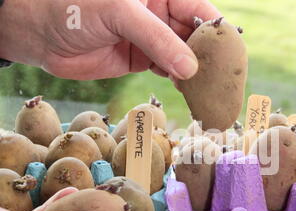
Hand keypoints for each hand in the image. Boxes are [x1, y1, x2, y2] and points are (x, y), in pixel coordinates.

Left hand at [0, 0, 220, 79]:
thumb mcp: (120, 14)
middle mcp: (160, 15)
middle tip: (222, 81)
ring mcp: (150, 39)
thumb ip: (157, 40)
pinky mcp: (139, 59)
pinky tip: (187, 90)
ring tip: (208, 90)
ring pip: (183, 55)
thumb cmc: (74, 6)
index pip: (199, 10)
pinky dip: (179, 81)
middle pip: (195, 36)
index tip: (230, 57)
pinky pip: (167, 70)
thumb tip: (190, 69)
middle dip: (208, 57)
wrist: (38, 31)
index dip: (216, 33)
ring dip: (195, 73)